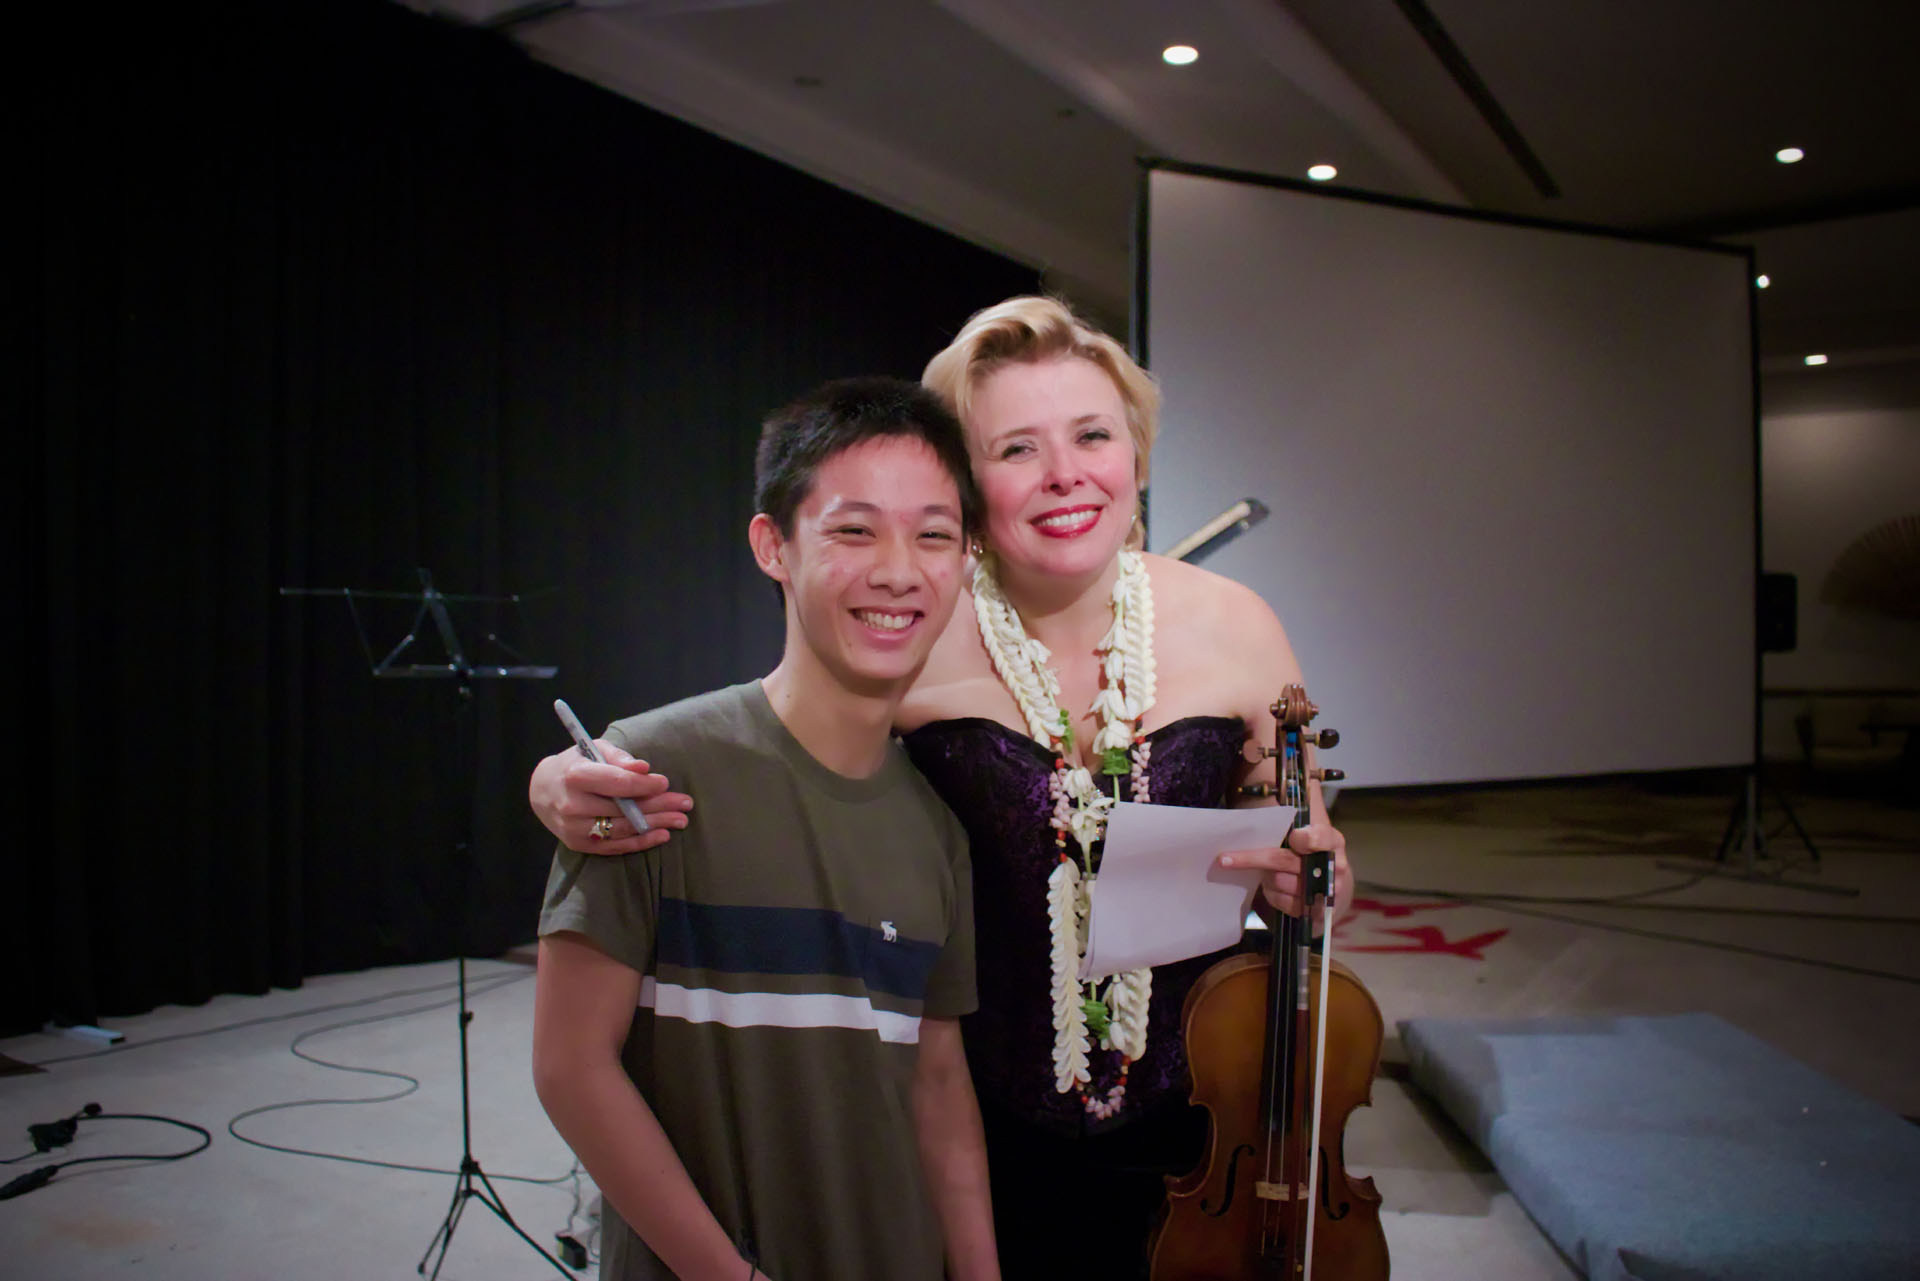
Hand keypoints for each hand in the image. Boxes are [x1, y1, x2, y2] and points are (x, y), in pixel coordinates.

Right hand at [529, 741, 691, 854]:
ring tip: (680, 820)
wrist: (543, 791)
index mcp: (576, 776)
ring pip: (623, 830)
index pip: (617, 783)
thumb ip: (619, 757)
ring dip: (656, 825)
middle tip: (685, 803)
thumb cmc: (576, 765)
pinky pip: (615, 847)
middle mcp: (573, 805)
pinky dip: (641, 843)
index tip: (665, 782)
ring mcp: (575, 828)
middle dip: (659, 806)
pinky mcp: (579, 844)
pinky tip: (662, 835)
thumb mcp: (594, 750)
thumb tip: (644, 768)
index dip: (644, 785)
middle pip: (624, 809)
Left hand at [1218, 819, 1350, 924]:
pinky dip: (1271, 895)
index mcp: (1331, 840)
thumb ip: (1291, 821)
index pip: (1321, 837)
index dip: (1309, 838)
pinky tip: (1273, 889)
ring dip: (1264, 878)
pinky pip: (1281, 901)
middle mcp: (1332, 866)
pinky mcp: (1314, 912)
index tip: (1295, 838)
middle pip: (1285, 861)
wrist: (1331, 893)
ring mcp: (1324, 892)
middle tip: (1224, 859)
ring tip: (1264, 874)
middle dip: (1252, 859)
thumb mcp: (1310, 833)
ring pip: (1278, 882)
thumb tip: (1258, 785)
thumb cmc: (1313, 855)